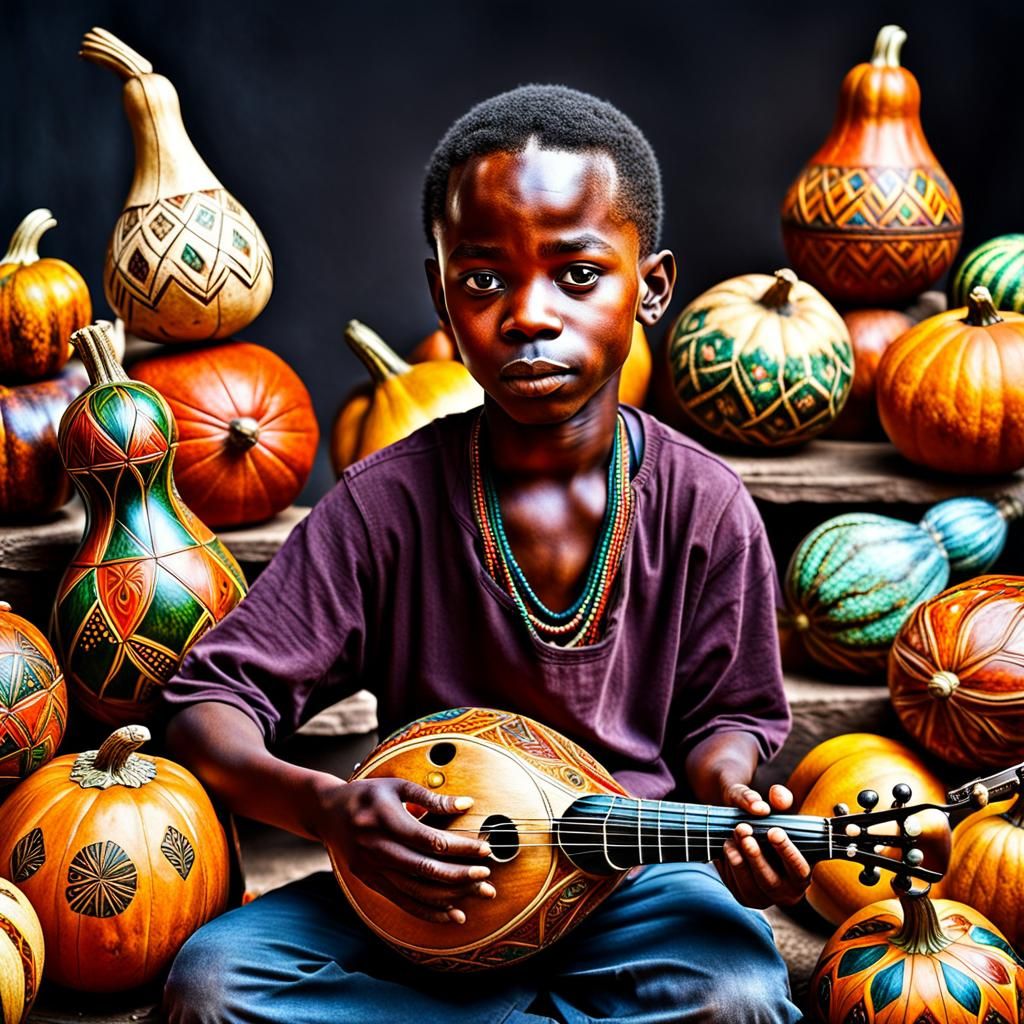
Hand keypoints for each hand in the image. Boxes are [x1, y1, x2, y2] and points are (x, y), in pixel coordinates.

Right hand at [313, 776, 494, 924]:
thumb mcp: (397, 786)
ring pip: (416, 891)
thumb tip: (466, 804)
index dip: (460, 847)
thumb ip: (431, 797)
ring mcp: (372, 869)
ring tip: (479, 894)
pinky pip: (403, 901)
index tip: (484, 850)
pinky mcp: (370, 881)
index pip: (430, 840)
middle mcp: (377, 848)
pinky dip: (429, 911)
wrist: (326, 812)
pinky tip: (452, 913)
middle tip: (487, 876)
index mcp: (385, 820)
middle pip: (426, 869)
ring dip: (451, 896)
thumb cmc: (367, 794)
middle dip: (461, 875)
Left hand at [716, 782, 810, 908]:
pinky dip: (728, 868)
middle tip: (743, 830)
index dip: (787, 852)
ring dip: (739, 863)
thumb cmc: (770, 822)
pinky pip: (734, 887)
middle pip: (771, 882)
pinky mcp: (743, 896)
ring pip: (750, 888)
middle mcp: (786, 890)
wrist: (751, 833)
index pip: (799, 868)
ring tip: (731, 839)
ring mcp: (764, 897)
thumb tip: (773, 796)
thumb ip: (780, 799)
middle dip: (756, 857)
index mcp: (801, 871)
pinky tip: (725, 848)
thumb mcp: (776, 807)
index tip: (774, 831)